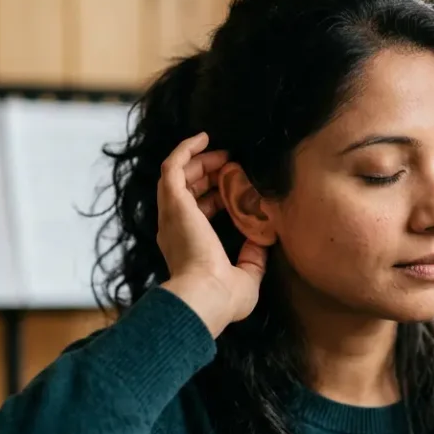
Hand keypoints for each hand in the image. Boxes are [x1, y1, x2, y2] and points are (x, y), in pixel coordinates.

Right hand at [156, 132, 267, 336]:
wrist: (205, 296)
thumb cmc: (224, 296)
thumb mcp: (247, 277)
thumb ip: (253, 259)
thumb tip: (262, 242)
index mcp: (187, 246)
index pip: (195, 213)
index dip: (214, 198)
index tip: (235, 191)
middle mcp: (174, 227)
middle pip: (185, 190)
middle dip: (207, 175)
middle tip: (231, 166)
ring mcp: (172, 213)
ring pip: (177, 175)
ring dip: (199, 161)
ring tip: (222, 153)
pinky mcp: (173, 201)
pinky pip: (172, 165)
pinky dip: (186, 149)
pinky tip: (203, 138)